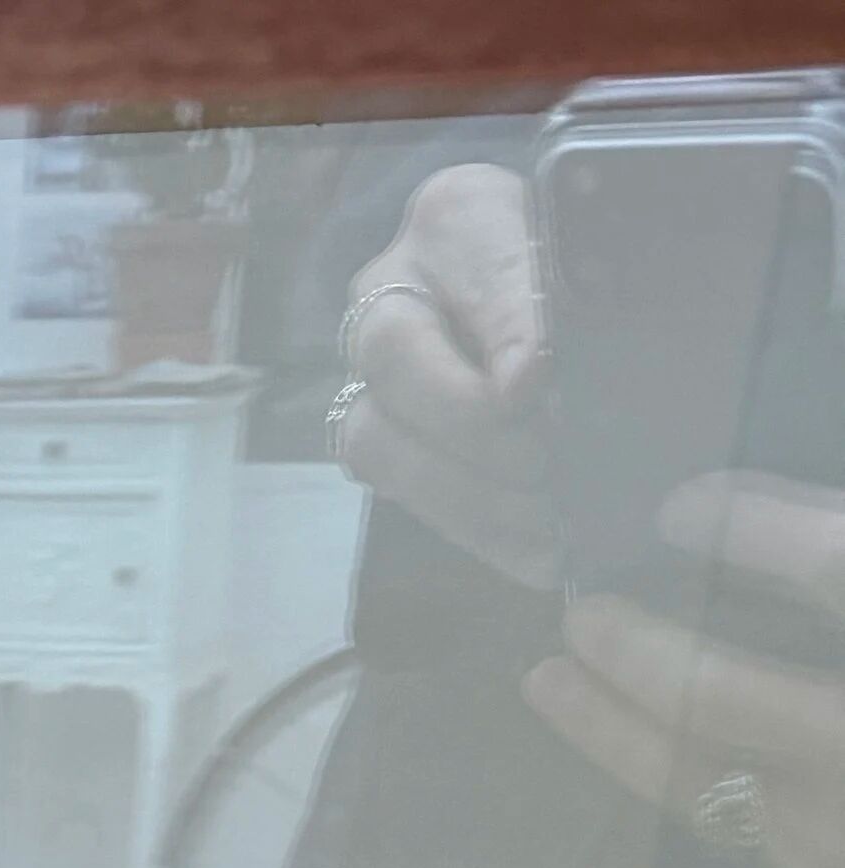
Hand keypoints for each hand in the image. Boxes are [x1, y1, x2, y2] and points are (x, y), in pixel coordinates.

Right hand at [337, 163, 554, 588]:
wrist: (537, 309)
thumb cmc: (580, 274)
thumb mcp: (592, 264)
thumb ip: (576, 303)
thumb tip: (549, 381)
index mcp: (456, 218)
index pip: (471, 265)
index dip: (501, 329)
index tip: (531, 382)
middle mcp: (390, 291)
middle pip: (394, 356)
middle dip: (469, 422)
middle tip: (543, 464)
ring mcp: (368, 373)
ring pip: (376, 439)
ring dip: (465, 493)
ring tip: (547, 524)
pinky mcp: (376, 442)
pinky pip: (403, 495)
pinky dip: (477, 533)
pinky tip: (539, 556)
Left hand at [526, 474, 844, 867]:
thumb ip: (831, 559)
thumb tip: (768, 523)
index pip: (837, 573)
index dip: (755, 529)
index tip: (681, 504)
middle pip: (732, 697)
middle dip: (643, 647)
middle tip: (581, 605)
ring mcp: (844, 834)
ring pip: (704, 776)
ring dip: (614, 727)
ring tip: (551, 675)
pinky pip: (726, 818)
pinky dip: (667, 769)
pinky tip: (623, 734)